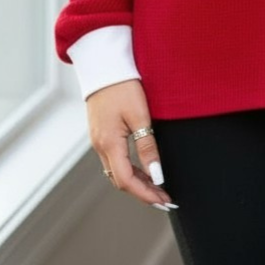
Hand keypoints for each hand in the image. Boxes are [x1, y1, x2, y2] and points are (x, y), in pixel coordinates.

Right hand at [85, 78, 177, 210]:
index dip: (146, 194)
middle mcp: (100, 146)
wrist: (103, 64)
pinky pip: (113, 160)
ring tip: (158, 187)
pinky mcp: (100, 133)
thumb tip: (157, 174)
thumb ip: (148, 146)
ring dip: (136, 182)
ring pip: (116, 172)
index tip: (164, 201)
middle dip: (143, 192)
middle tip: (165, 199)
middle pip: (120, 180)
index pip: (127, 181)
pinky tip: (142, 168)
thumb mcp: (140, 115)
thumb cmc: (123, 86)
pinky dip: (129, 169)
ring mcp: (98, 140)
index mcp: (109, 143)